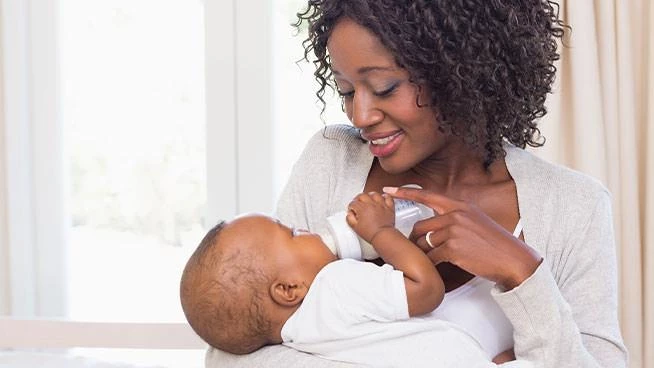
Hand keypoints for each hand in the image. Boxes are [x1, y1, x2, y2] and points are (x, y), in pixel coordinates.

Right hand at [345, 192, 394, 242]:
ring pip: (374, 194)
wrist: (383, 236)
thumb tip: (350, 214)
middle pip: (362, 195)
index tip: (352, 210)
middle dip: (358, 199)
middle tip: (357, 203)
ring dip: (370, 195)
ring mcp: (381, 205)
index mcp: (362, 208)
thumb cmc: (370, 233)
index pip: (353, 203)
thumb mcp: (355, 227)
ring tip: (368, 199)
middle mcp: (371, 204)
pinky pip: (388, 197)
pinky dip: (385, 196)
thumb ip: (350, 218)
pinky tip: (382, 198)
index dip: (351, 207)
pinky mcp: (389, 207)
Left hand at [383, 186, 541, 289]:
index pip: (427, 196)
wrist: (512, 259)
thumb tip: (436, 222)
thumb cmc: (494, 244)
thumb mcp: (476, 221)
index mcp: (460, 206)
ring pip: (423, 242)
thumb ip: (456, 218)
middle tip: (413, 250)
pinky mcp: (453, 248)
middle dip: (414, 240)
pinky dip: (430, 264)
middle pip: (420, 226)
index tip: (388, 190)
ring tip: (425, 260)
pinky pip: (430, 257)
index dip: (405, 193)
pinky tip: (436, 268)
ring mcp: (454, 231)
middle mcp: (455, 215)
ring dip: (421, 254)